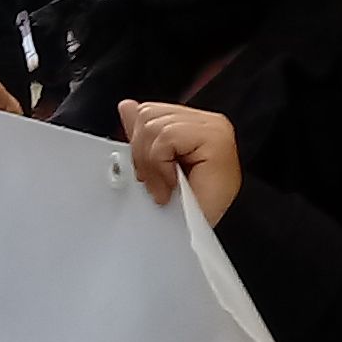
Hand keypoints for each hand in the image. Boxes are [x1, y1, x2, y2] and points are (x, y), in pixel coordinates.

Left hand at [116, 99, 240, 222]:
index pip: (150, 112)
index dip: (139, 143)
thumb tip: (126, 106)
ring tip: (165, 185)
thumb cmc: (186, 209)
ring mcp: (214, 127)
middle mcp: (207, 121)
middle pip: (148, 114)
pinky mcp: (215, 137)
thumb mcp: (156, 166)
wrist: (201, 235)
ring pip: (153, 124)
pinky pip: (166, 138)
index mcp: (194, 124)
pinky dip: (161, 164)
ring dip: (152, 162)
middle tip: (156, 183)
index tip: (148, 173)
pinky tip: (173, 184)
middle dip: (142, 152)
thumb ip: (144, 136)